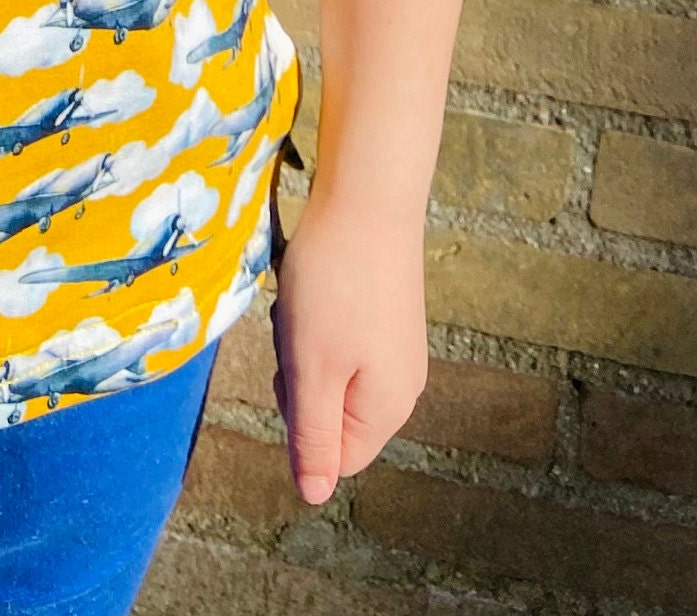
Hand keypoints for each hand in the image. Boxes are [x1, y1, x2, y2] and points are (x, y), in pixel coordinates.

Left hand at [269, 186, 427, 504]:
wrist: (368, 199)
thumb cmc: (334, 286)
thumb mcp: (311, 369)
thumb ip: (313, 437)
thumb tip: (314, 496)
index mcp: (388, 409)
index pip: (334, 458)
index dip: (300, 419)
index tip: (294, 367)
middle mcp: (402, 385)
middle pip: (330, 412)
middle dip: (301, 376)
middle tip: (297, 328)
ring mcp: (397, 347)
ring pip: (330, 371)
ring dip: (304, 342)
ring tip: (306, 301)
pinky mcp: (387, 314)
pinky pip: (340, 338)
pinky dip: (318, 316)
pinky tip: (318, 283)